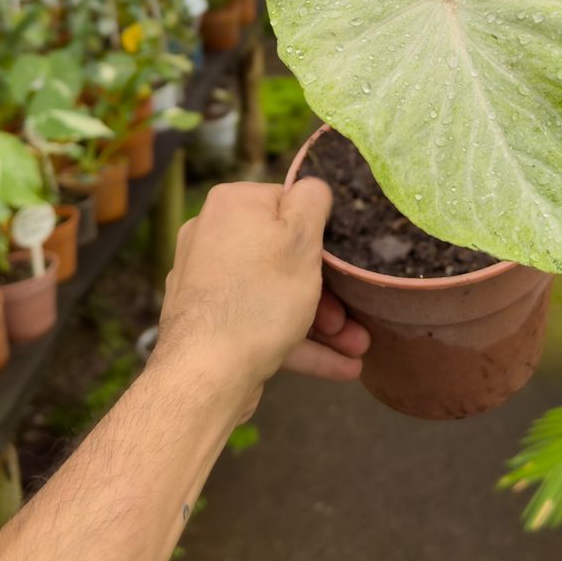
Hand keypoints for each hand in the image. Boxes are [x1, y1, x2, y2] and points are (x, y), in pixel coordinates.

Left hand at [153, 176, 368, 422]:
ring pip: (275, 294)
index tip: (342, 261)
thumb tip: (312, 187)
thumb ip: (312, 200)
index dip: (319, 232)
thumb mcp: (301, 237)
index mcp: (232, 205)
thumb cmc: (259, 297)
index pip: (287, 204)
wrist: (205, 373)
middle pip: (282, 255)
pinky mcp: (207, 322)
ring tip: (356, 347)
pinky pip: (259, 322)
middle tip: (354, 315)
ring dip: (319, 320)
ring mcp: (206, 282)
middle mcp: (211, 235)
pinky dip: (297, 340)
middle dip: (326, 290)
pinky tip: (339, 366)